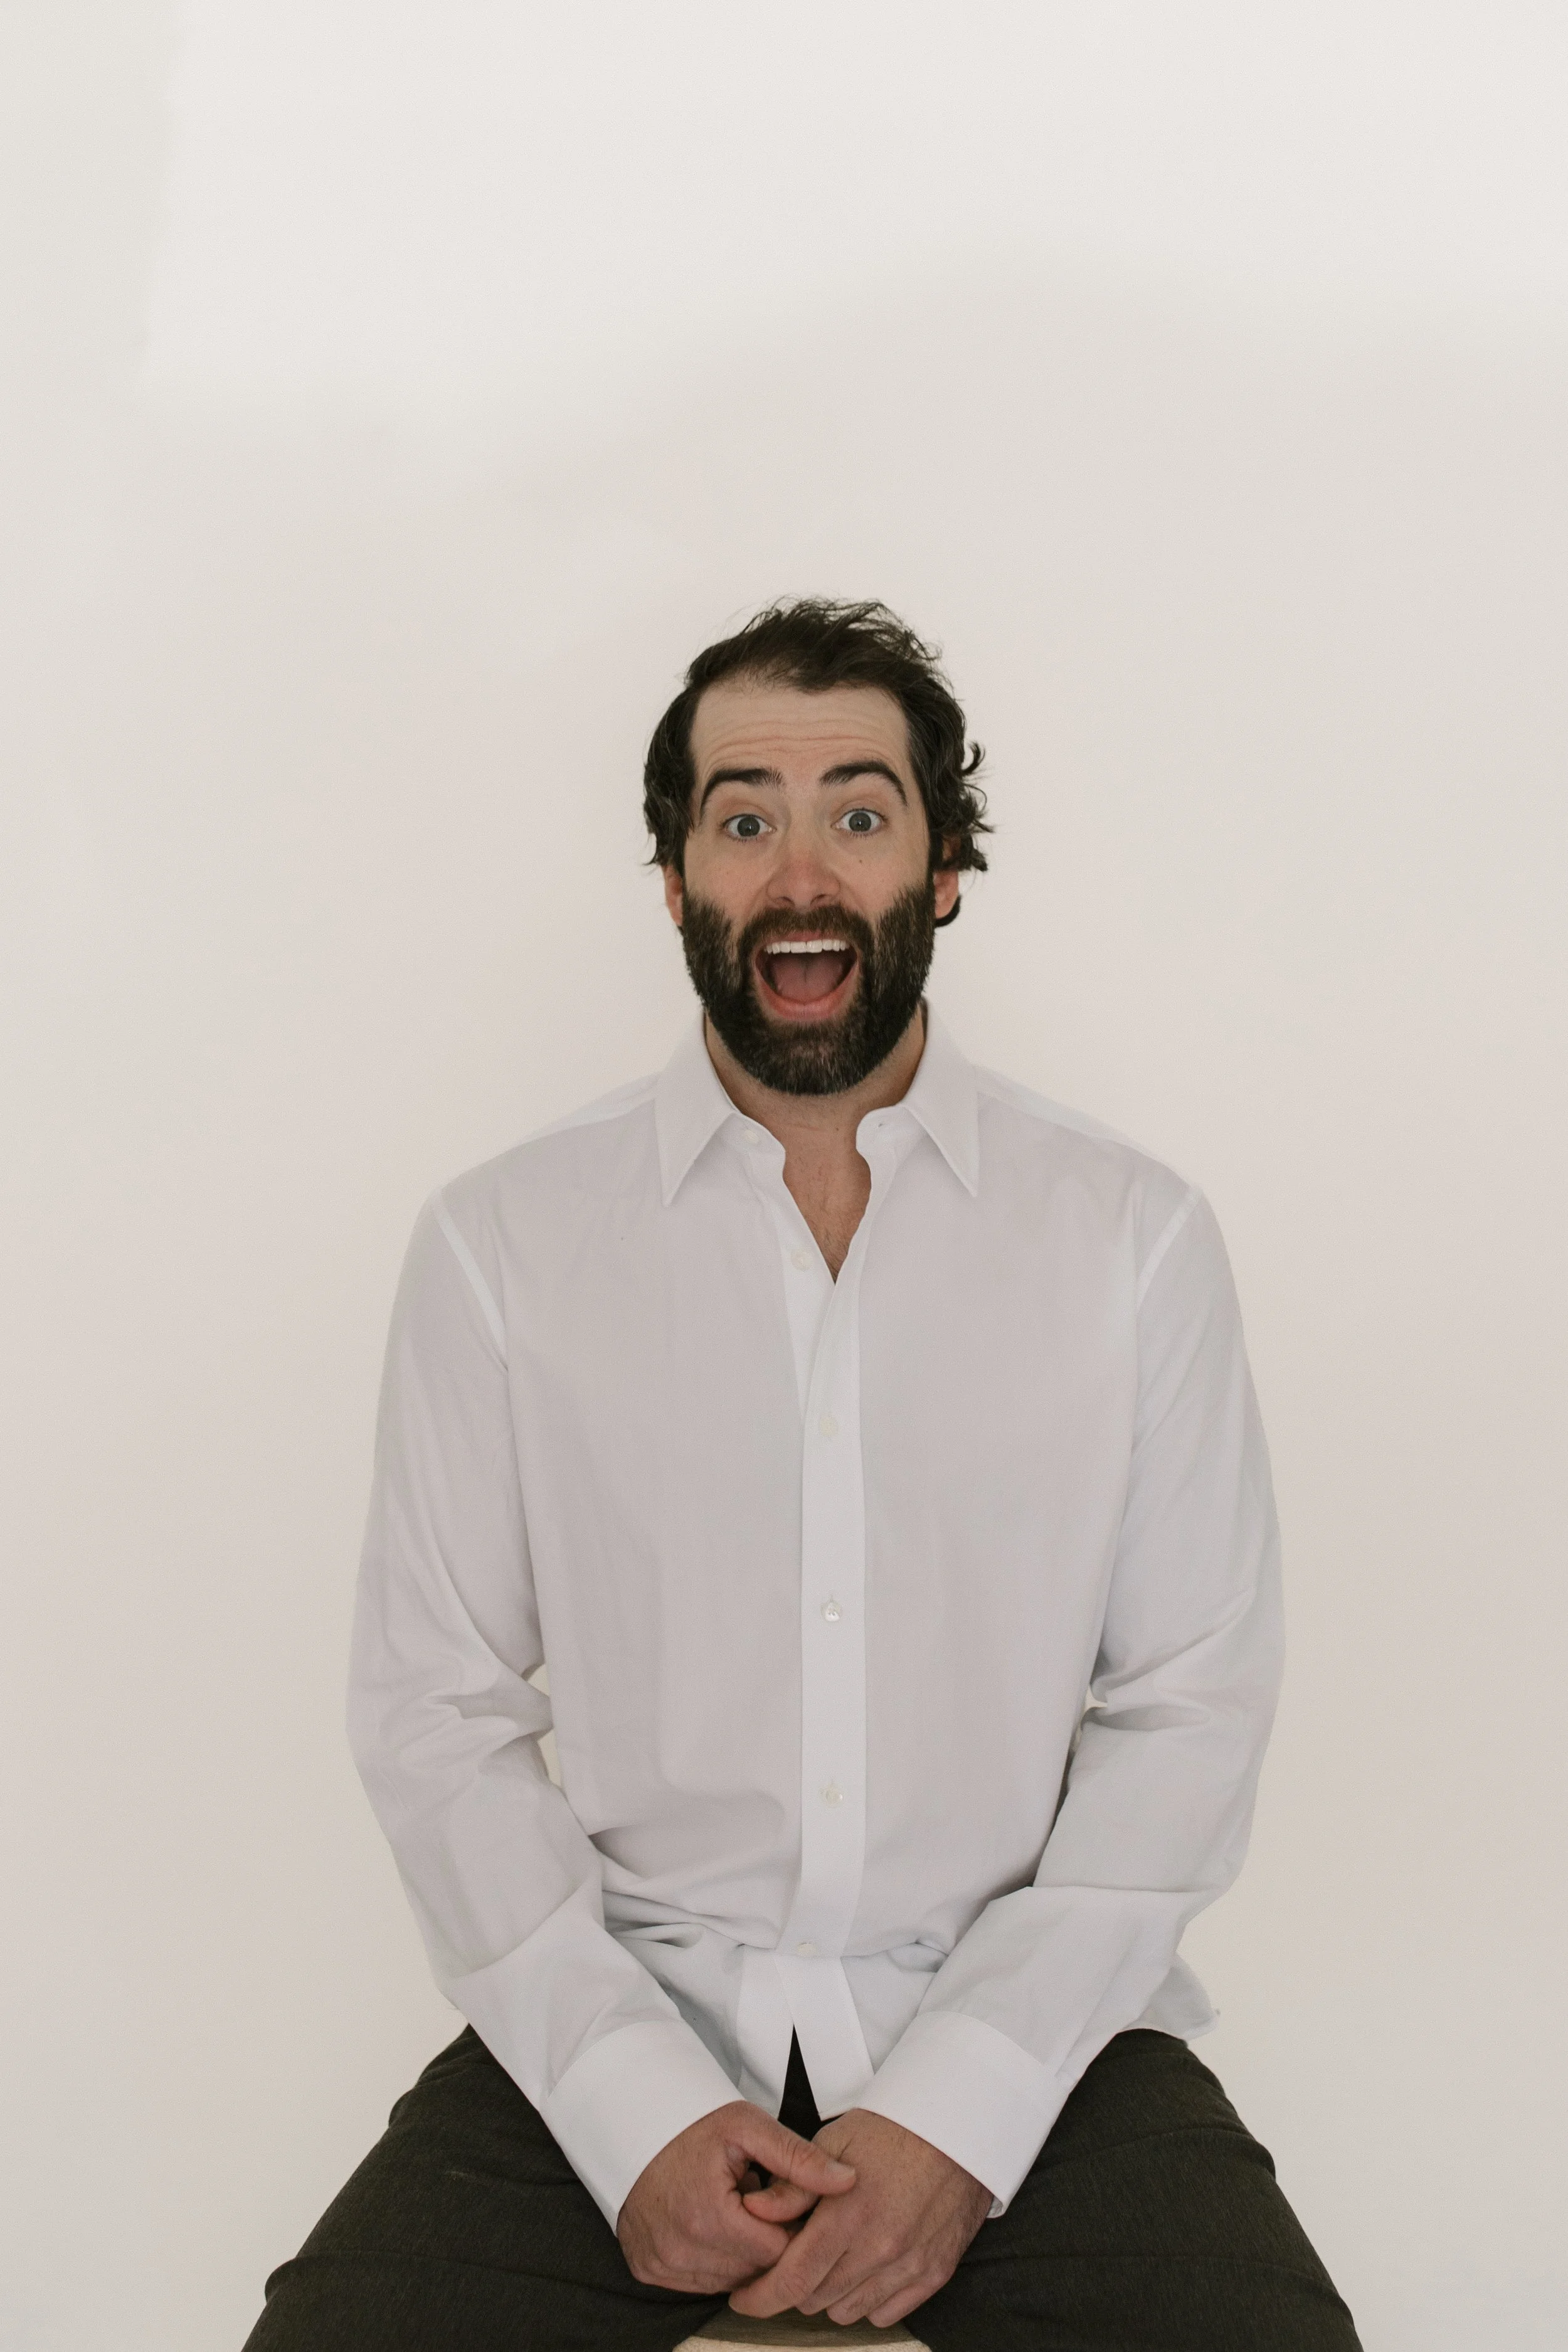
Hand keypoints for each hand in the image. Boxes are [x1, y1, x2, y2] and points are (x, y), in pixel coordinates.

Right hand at [617, 2101, 855, 2294]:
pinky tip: (708, 2224)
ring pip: (727, 2281)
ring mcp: (661, 2264)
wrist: (635, 2127)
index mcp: (709, 2218)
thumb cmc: (694, 2126)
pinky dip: (712, 2260)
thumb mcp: (750, 2129)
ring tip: (730, 2209)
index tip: (779, 2199)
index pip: (775, 2251)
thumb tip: (849, 2182)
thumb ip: (800, 2159)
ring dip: (738, 2253)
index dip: (786, 2226)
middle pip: (753, 2271)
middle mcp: (680, 2251)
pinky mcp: (648, 2269)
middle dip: (762, 2240)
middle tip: (754, 2200)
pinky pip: (698, 2282)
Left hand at [728, 2109, 990, 2329]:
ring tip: (831, 2258)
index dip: (760, 2297)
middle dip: (794, 2286)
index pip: (791, 2281)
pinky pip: (886, 2313)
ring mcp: (909, 2265)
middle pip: (815, 2300)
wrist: (957, 2127)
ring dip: (830, 2294)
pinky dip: (867, 2299)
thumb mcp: (832, 2142)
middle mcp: (879, 2248)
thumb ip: (792, 2187)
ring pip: (848, 2310)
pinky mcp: (934, 2272)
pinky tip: (863, 2268)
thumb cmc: (893, 2129)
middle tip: (792, 2260)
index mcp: (848, 2215)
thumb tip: (753, 2212)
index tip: (744, 2297)